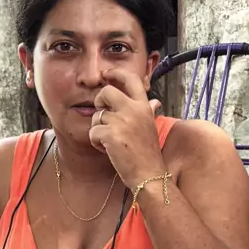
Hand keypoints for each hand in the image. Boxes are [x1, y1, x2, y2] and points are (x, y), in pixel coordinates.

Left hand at [89, 69, 165, 189]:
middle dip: (100, 102)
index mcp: (144, 107)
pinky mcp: (111, 135)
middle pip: (106, 91)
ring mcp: (122, 122)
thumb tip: (155, 102)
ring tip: (110, 141)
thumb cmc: (148, 155)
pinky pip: (93, 132)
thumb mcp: (151, 128)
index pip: (130, 79)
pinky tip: (108, 150)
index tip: (106, 74)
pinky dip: (96, 142)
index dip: (115, 73)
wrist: (149, 175)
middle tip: (103, 115)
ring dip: (98, 129)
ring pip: (97, 115)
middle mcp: (134, 110)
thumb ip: (149, 111)